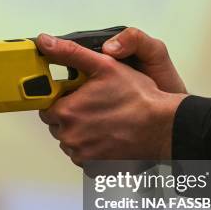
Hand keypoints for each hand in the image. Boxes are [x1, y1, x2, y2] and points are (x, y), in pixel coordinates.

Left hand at [37, 33, 186, 166]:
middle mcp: (70, 137)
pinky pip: (84, 156)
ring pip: (71, 141)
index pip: (48, 106)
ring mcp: (81, 154)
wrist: (163, 128)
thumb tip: (47, 42)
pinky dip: (92, 148)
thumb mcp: (104, 65)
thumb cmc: (139, 99)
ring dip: (82, 132)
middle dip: (72, 115)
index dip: (64, 99)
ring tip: (104, 121)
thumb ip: (70, 53)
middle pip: (58, 125)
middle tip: (95, 106)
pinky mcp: (93, 167)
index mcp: (66, 112)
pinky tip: (108, 136)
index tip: (78, 96)